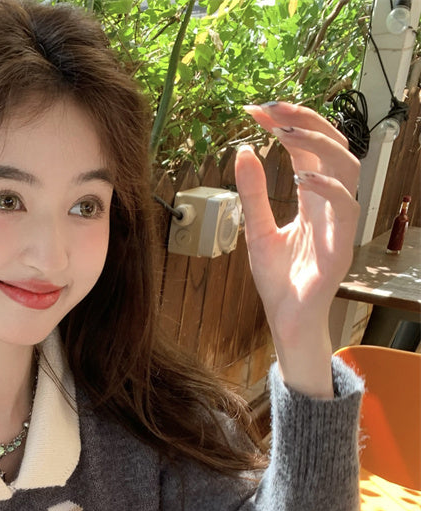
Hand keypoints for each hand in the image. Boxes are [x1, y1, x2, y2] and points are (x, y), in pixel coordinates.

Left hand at [236, 101, 359, 395]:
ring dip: (319, 145)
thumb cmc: (278, 280)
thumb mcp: (257, 231)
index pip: (308, 148)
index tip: (257, 110)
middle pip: (334, 146)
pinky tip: (301, 178)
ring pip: (348, 167)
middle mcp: (331, 204)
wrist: (286, 321)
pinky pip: (346, 207)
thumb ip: (253, 194)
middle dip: (306, 120)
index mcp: (314, 197)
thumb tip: (242, 150)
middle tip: (272, 109)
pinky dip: (326, 188)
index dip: (288, 124)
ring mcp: (339, 222)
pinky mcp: (341, 245)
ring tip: (286, 133)